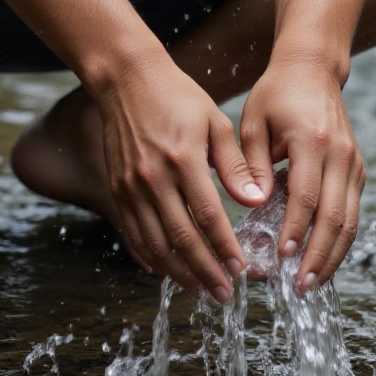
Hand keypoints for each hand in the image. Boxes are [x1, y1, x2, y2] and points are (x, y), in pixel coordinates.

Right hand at [95, 54, 269, 299]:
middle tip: (224, 295)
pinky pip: (133, 234)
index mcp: (183, 160)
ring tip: (200, 290)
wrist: (127, 79)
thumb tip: (256, 202)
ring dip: (178, 273)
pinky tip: (167, 271)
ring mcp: (131, 186)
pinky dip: (150, 258)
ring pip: (155, 244)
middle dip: (205, 272)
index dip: (225, 248)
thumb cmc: (178, 97)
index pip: (208, 217)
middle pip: (181, 239)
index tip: (240, 270)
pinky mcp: (118, 189)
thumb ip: (235, 165)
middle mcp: (153, 178)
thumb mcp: (215, 122)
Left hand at [238, 56, 364, 291]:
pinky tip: (322, 260)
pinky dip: (340, 239)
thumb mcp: (254, 122)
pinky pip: (352, 211)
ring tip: (312, 283)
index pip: (307, 196)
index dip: (297, 230)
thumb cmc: (276, 95)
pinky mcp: (357, 170)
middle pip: (336, 216)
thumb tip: (254, 204)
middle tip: (300, 286)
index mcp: (312, 141)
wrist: (312, 69)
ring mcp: (354, 163)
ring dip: (333, 255)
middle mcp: (340, 154)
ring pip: (350, 220)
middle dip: (318, 256)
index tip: (283, 257)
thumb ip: (253, 163)